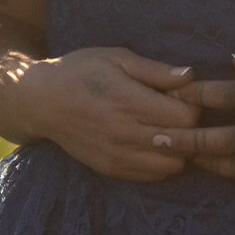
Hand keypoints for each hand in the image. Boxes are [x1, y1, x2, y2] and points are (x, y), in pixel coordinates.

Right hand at [13, 47, 200, 182]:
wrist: (40, 102)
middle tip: (182, 114)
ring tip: (170, 130)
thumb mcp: (117, 58)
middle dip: (193, 130)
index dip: (194, 106)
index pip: (185, 117)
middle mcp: (125, 133)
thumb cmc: (81, 71)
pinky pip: (152, 176)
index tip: (185, 96)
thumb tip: (191, 75)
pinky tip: (156, 145)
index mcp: (129, 101)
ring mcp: (118, 155)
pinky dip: (163, 164)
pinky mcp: (111, 169)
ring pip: (172, 166)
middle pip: (184, 144)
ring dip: (181, 150)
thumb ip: (156, 70)